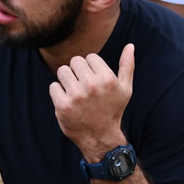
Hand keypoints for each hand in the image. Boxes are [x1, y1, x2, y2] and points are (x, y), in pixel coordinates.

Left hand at [49, 44, 134, 161]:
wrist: (100, 137)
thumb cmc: (113, 110)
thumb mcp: (125, 89)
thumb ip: (127, 66)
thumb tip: (130, 45)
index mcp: (107, 79)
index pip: (90, 57)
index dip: (91, 68)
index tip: (94, 81)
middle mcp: (91, 86)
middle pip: (75, 61)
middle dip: (77, 72)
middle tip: (83, 87)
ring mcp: (76, 96)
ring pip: (62, 71)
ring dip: (66, 80)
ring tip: (75, 92)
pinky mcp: (62, 105)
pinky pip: (53, 86)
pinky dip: (58, 93)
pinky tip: (68, 102)